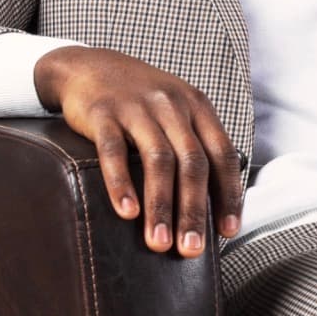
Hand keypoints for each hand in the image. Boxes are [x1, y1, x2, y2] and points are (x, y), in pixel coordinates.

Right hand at [33, 46, 242, 251]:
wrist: (88, 65)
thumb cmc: (139, 101)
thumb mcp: (176, 111)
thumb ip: (195, 146)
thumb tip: (213, 205)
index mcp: (197, 107)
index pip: (222, 154)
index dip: (228, 194)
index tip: (228, 231)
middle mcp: (172, 105)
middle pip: (192, 163)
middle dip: (193, 211)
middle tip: (191, 250)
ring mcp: (137, 107)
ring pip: (157, 160)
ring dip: (160, 206)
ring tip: (158, 243)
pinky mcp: (102, 112)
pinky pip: (113, 151)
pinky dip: (121, 183)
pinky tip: (126, 212)